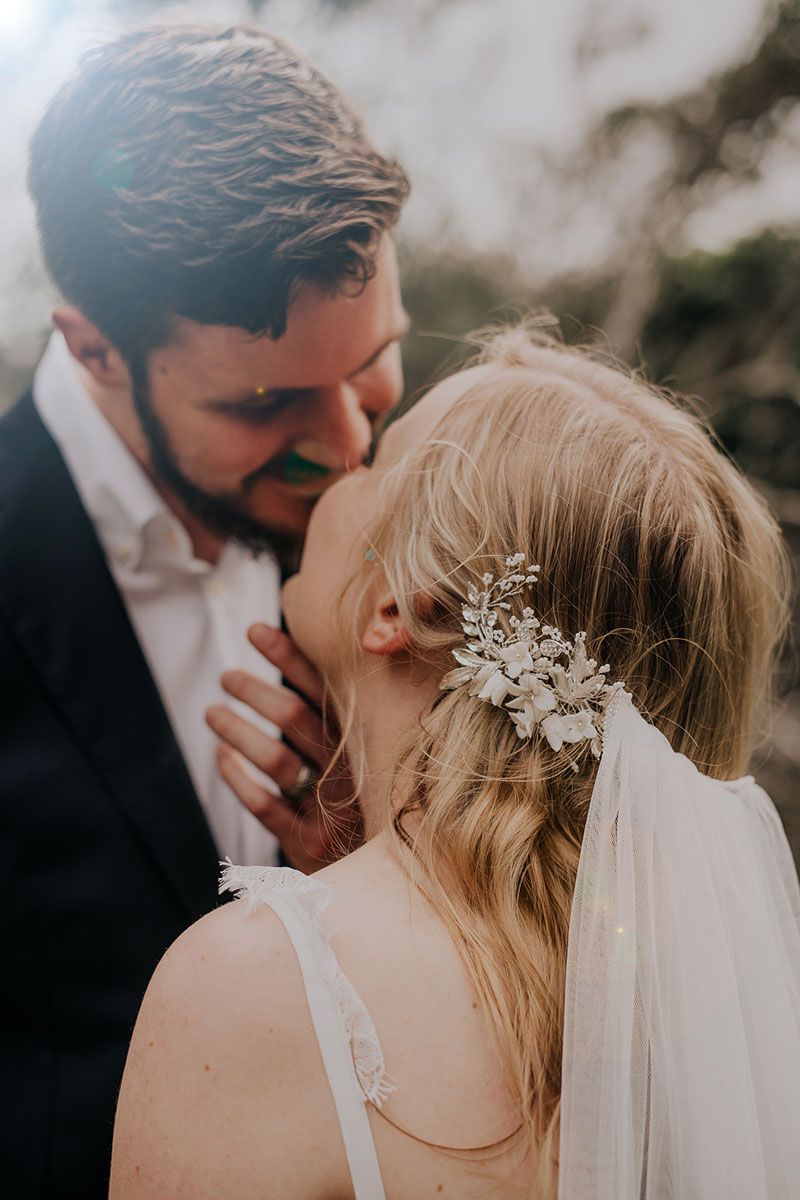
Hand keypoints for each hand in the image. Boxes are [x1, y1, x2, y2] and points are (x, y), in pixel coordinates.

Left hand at [205, 623, 362, 872]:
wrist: (394, 876)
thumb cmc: (383, 804)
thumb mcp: (383, 757)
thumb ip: (356, 717)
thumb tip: (317, 659)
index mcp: (372, 741)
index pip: (324, 688)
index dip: (288, 656)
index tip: (255, 630)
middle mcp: (354, 772)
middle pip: (295, 719)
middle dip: (255, 691)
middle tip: (227, 676)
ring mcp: (331, 810)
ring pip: (276, 760)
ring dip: (238, 731)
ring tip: (212, 712)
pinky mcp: (310, 844)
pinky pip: (266, 807)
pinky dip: (238, 780)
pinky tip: (221, 759)